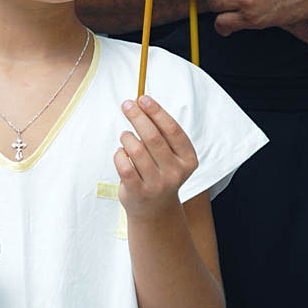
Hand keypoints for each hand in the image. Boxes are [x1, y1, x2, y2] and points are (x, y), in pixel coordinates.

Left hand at [115, 95, 197, 218]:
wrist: (155, 209)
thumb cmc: (159, 172)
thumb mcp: (168, 154)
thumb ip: (159, 131)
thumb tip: (140, 102)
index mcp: (188, 159)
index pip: (172, 130)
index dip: (157, 112)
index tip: (143, 98)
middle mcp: (175, 173)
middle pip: (153, 137)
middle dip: (137, 117)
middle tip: (126, 105)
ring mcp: (157, 184)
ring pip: (136, 150)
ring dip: (127, 137)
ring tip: (125, 136)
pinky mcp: (138, 192)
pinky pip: (124, 165)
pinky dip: (119, 154)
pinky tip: (121, 152)